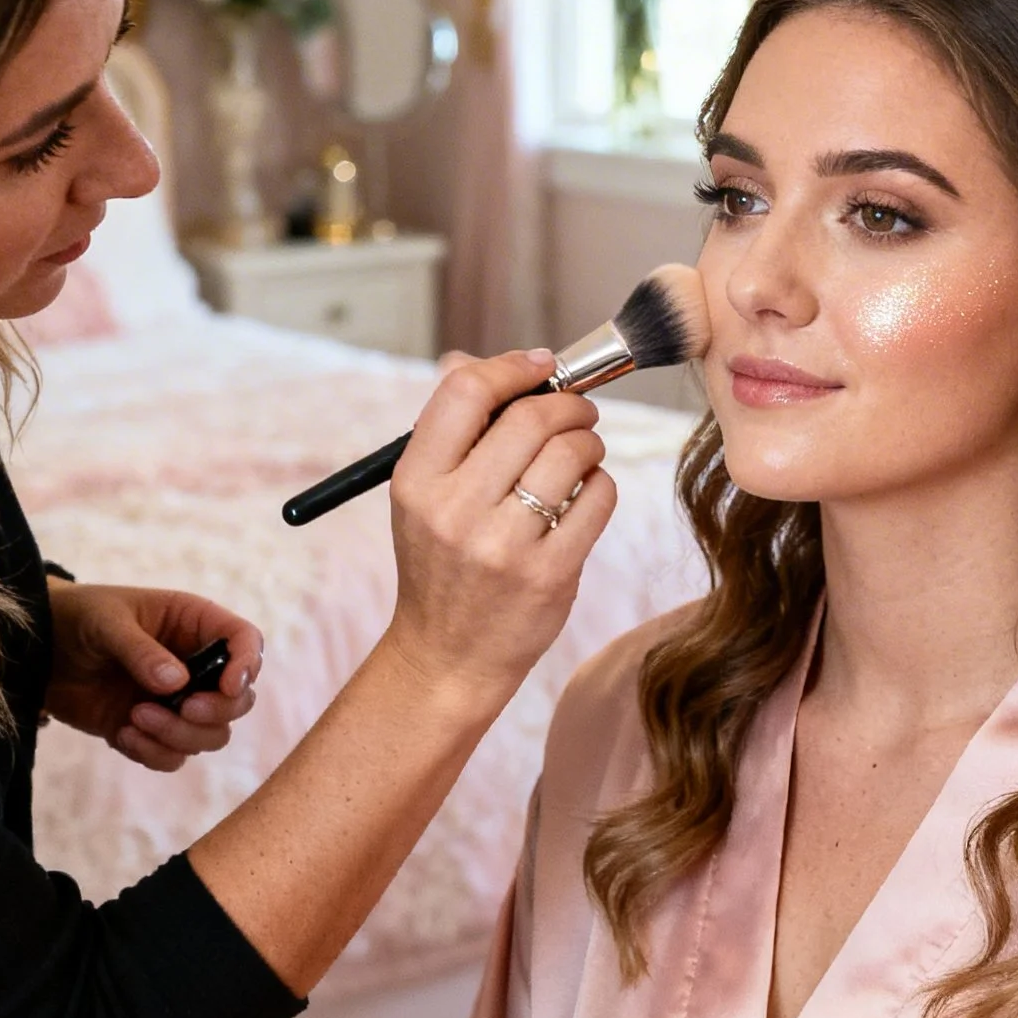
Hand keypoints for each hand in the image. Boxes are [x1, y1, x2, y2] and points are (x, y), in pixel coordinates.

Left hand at [45, 583, 262, 772]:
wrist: (36, 651)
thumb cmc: (77, 619)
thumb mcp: (107, 623)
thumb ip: (140, 650)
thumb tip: (177, 683)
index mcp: (195, 624)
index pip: (245, 642)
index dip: (248, 665)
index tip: (229, 685)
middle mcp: (194, 665)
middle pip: (238, 699)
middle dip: (216, 711)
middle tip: (182, 708)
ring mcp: (175, 701)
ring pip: (211, 734)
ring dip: (180, 735)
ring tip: (135, 719)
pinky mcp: (150, 730)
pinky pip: (174, 755)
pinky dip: (154, 753)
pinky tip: (122, 734)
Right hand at [383, 350, 617, 715]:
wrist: (447, 658)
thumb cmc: (442, 564)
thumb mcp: (422, 498)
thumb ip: (448, 430)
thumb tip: (467, 359)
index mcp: (416, 481)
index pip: (465, 392)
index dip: (512, 367)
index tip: (541, 366)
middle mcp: (454, 511)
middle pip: (530, 418)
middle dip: (568, 403)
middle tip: (578, 410)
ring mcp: (503, 546)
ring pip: (572, 453)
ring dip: (589, 441)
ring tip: (583, 451)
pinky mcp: (549, 575)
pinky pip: (598, 498)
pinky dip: (602, 484)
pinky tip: (587, 493)